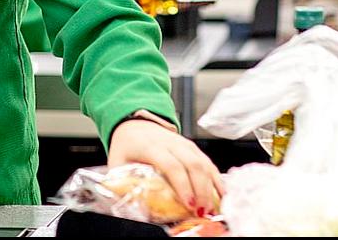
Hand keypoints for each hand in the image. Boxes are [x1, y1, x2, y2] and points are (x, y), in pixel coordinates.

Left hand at [108, 119, 223, 216]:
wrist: (134, 125)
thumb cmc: (127, 147)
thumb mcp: (117, 163)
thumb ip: (121, 184)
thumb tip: (127, 208)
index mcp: (149, 146)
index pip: (171, 165)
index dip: (182, 185)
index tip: (188, 204)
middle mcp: (170, 142)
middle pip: (192, 164)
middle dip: (201, 190)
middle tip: (202, 211)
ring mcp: (184, 143)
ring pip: (203, 163)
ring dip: (211, 187)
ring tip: (212, 208)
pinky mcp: (193, 147)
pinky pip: (208, 162)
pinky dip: (216, 179)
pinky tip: (220, 195)